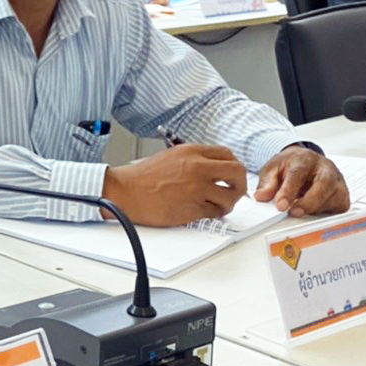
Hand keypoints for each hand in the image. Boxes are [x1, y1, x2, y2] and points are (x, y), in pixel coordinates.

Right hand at [102, 144, 246, 225]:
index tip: (232, 175)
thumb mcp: (172, 156)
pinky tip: (205, 212)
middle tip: (235, 192)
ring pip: (229, 196)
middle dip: (239, 184)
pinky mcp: (191, 208)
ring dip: (228, 203)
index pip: (228, 155)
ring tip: (219, 206)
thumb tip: (214, 169)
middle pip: (237, 173)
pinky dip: (213, 214)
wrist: (125, 191)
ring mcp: (196, 188)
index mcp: (192, 152)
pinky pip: (213, 212)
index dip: (234, 167)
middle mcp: (198, 168)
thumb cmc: (143, 176)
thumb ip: (195, 159)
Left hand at [254, 146, 348, 216]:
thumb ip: (267, 183)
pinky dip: (327, 213)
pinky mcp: (343, 195)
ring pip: (333, 197)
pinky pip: (339, 207)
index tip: (280, 206)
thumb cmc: (290, 166)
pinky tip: (314, 212)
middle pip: (323, 184)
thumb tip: (261, 197)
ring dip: (316, 209)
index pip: (299, 173)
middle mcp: (325, 168)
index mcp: (306, 159)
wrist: (305, 161)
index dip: (289, 191)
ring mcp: (337, 181)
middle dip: (308, 202)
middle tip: (293, 213)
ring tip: (300, 212)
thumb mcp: (273, 169)